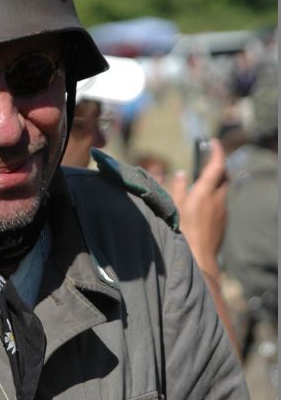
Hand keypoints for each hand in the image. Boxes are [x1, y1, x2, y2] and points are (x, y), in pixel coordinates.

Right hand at [170, 139, 227, 275]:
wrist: (198, 257)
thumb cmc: (182, 232)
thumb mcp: (174, 206)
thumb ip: (178, 187)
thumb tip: (182, 174)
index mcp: (205, 192)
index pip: (217, 165)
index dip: (216, 151)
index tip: (213, 143)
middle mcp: (218, 199)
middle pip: (224, 176)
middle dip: (218, 166)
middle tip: (208, 162)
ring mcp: (223, 210)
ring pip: (222, 190)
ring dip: (215, 183)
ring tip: (201, 185)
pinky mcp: (223, 221)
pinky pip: (221, 203)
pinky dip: (214, 198)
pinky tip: (201, 206)